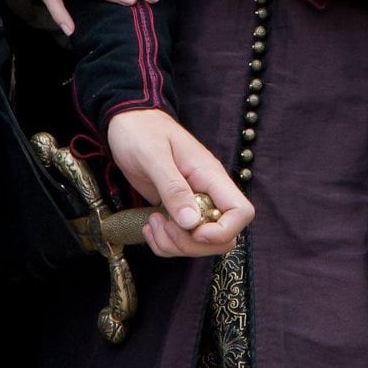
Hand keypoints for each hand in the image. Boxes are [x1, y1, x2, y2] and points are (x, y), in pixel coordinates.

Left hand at [104, 108, 251, 257]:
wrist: (126, 123)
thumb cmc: (141, 132)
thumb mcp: (154, 156)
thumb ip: (173, 188)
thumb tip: (191, 222)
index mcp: (210, 175)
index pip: (241, 212)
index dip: (224, 230)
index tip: (194, 231)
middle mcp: (207, 193)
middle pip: (222, 237)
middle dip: (192, 243)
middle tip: (164, 226)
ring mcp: (192, 204)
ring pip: (201, 244)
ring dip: (174, 244)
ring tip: (152, 222)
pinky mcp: (176, 212)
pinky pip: (180, 240)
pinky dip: (164, 242)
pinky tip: (149, 225)